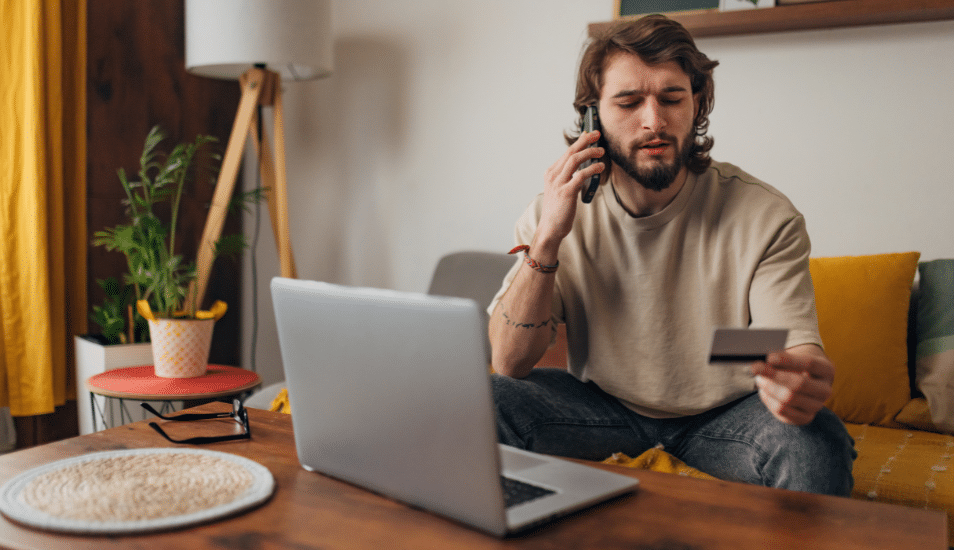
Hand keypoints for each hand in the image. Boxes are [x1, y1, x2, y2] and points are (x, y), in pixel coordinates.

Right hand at [533, 131, 604, 256]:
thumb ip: (568, 178)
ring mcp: (558, 184)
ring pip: (574, 160)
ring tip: (601, 151)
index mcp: (551, 173)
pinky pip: (580, 176)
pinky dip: (592, 169)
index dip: (579, 142)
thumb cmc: (558, 210)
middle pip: (570, 152)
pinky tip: (600, 167)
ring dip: (590, 152)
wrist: (550, 228)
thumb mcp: (559, 190)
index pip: (566, 153)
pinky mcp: (566, 192)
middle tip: (597, 134)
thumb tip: (582, 166)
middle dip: (584, 141)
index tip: (590, 134)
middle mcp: (553, 176)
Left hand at [751, 344, 833, 425]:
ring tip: (759, 379)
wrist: (807, 381)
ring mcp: (817, 406)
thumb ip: (780, 358)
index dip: (788, 360)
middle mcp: (826, 390)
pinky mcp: (805, 418)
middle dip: (774, 375)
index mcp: (827, 370)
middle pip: (799, 384)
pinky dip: (768, 400)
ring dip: (768, 388)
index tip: (769, 357)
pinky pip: (782, 411)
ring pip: (788, 399)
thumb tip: (760, 362)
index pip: (809, 364)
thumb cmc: (795, 365)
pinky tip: (763, 391)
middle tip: (755, 368)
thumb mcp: (793, 357)